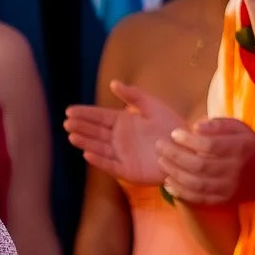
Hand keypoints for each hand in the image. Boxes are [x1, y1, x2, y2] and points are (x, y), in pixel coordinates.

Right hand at [64, 83, 183, 185]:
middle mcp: (119, 139)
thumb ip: (133, 95)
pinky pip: (111, 165)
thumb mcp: (152, 106)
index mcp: (123, 122)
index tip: (69, 110)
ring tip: (72, 136)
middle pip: (95, 132)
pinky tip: (87, 154)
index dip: (84, 114)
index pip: (99, 117)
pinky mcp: (128, 171)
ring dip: (85, 142)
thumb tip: (113, 83)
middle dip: (81, 127)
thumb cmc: (171, 126)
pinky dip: (99, 161)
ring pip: (99, 148)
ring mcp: (122, 155)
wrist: (187, 149)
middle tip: (67, 123)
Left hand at [156, 117, 254, 204]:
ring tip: (161, 162)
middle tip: (159, 146)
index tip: (174, 133)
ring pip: (196, 184)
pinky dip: (181, 191)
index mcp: (239, 148)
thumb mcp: (241, 128)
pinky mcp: (224, 200)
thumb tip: (195, 126)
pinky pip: (199, 198)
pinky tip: (168, 182)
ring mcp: (229, 188)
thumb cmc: (250, 147)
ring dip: (174, 173)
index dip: (188, 140)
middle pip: (199, 165)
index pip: (209, 145)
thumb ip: (218, 125)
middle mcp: (234, 169)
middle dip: (174, 156)